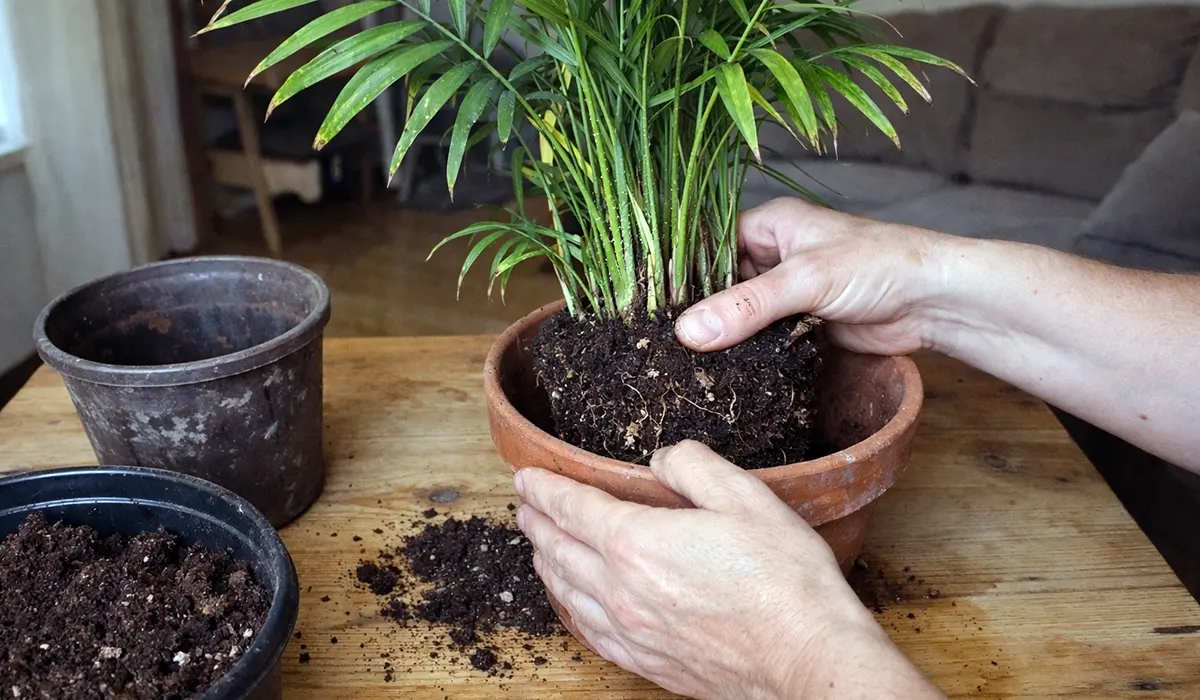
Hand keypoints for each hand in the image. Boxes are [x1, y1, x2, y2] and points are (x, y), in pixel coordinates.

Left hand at [514, 440, 941, 699]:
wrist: (806, 656)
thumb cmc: (783, 578)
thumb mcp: (745, 497)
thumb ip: (694, 466)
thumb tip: (662, 459)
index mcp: (638, 542)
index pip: (572, 507)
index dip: (545, 489)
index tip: (526, 478)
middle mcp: (622, 590)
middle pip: (560, 550)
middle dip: (538, 523)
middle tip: (525, 506)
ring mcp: (631, 631)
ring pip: (569, 593)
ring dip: (548, 564)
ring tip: (540, 548)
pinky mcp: (648, 661)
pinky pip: (591, 631)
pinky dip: (571, 608)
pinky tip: (575, 603)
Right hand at [675, 197, 952, 354]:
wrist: (937, 302)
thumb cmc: (881, 265)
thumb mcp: (805, 280)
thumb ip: (747, 306)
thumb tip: (688, 332)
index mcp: (771, 224)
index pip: (709, 245)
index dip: (682, 274)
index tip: (650, 306)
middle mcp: (775, 254)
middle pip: (721, 284)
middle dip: (700, 311)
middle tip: (662, 342)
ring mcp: (789, 293)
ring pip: (741, 315)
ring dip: (724, 336)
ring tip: (683, 362)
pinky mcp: (802, 326)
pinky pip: (762, 339)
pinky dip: (748, 353)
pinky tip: (723, 370)